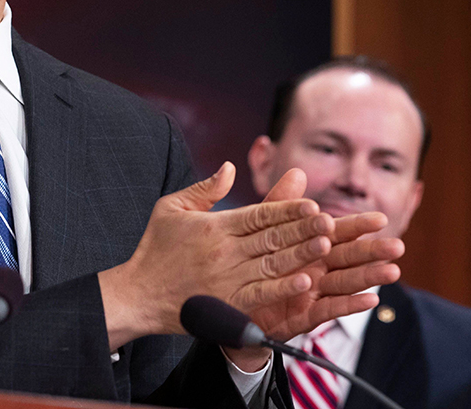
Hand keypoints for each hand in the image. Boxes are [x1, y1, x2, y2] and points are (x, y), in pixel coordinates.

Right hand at [98, 163, 333, 350]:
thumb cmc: (155, 249)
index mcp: (214, 227)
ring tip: (327, 246)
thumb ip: (205, 189)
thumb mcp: (172, 208)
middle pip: (271, 238)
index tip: (313, 204)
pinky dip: (282, 289)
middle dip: (304, 229)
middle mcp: (223, 252)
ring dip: (301, 255)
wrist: (137, 295)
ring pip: (272, 264)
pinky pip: (260, 295)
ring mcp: (226, 279)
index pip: (258, 215)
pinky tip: (305, 282)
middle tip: (333, 220)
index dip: (287, 210)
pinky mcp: (227, 304)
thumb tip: (230, 167)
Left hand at [245, 170, 404, 342]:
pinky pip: (326, 311)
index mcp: (306, 244)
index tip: (380, 218)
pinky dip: (347, 306)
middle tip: (398, 246)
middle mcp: (314, 267)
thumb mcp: (257, 226)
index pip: (336, 231)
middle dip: (372, 252)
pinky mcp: (300, 317)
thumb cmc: (244, 259)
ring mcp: (309, 293)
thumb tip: (297, 171)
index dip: (358, 226)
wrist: (222, 299)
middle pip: (346, 258)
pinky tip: (370, 300)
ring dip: (368, 278)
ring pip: (343, 284)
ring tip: (392, 271)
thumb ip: (279, 203)